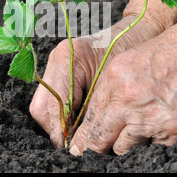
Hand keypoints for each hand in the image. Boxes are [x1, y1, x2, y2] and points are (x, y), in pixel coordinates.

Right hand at [29, 14, 162, 147]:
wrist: (135, 30)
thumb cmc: (129, 52)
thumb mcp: (112, 84)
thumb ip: (92, 110)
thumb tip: (80, 138)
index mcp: (67, 57)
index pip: (55, 104)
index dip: (62, 129)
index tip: (73, 145)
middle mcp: (56, 59)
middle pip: (41, 107)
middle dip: (56, 129)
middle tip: (74, 142)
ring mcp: (55, 62)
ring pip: (42, 105)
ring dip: (57, 122)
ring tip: (77, 132)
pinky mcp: (59, 68)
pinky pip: (51, 98)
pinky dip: (61, 112)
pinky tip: (77, 119)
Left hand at [69, 16, 176, 154]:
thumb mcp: (135, 59)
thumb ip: (116, 86)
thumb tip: (105, 112)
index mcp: (115, 79)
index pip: (90, 117)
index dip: (84, 136)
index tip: (81, 146)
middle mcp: (128, 101)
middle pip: (101, 139)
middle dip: (98, 148)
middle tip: (96, 154)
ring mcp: (150, 120)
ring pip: (126, 149)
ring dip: (128, 145)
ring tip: (140, 130)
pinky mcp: (173, 133)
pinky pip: (154, 149)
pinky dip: (155, 143)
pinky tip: (162, 127)